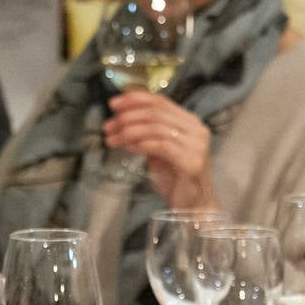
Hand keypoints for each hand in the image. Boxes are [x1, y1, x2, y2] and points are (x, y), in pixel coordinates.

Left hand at [103, 92, 216, 209]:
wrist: (193, 205)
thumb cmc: (175, 177)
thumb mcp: (158, 149)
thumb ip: (147, 133)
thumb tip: (121, 118)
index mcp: (189, 121)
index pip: (160, 101)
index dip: (135, 99)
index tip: (113, 104)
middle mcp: (196, 129)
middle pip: (156, 113)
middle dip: (127, 117)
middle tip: (108, 126)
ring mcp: (196, 145)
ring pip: (156, 128)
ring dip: (129, 132)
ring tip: (112, 140)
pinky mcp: (191, 162)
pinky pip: (161, 146)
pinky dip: (141, 144)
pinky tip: (127, 147)